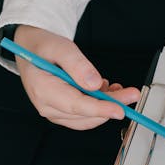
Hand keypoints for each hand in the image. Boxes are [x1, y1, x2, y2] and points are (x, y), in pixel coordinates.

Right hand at [13, 25, 140, 129]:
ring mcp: (54, 111)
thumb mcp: (60, 47)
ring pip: (88, 118)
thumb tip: (95, 84)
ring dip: (107, 105)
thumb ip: (77, 65)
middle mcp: (47, 105)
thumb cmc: (43, 47)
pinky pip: (85, 116)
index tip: (120, 110)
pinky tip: (105, 90)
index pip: (76, 105)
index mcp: (43, 89)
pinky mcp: (62, 112)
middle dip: (112, 105)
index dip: (100, 109)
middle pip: (86, 114)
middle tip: (132, 93)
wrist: (32, 49)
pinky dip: (100, 106)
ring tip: (116, 87)